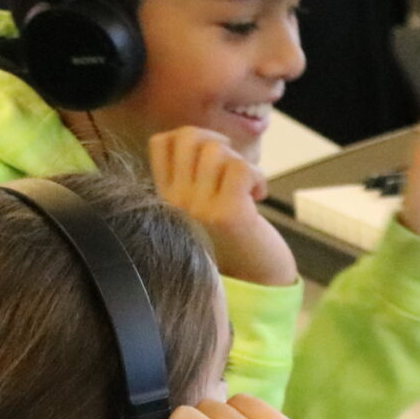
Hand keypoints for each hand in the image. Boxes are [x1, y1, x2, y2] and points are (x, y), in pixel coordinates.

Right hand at [149, 127, 297, 287]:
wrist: (256, 282)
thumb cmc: (235, 238)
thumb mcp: (202, 203)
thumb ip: (194, 174)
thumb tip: (206, 137)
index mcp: (165, 197)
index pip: (161, 141)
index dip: (192, 138)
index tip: (212, 160)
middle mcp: (174, 202)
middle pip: (189, 136)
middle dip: (219, 142)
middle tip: (232, 168)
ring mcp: (197, 209)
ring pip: (216, 149)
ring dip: (240, 161)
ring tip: (247, 187)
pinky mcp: (226, 215)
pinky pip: (240, 167)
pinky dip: (257, 176)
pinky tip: (258, 196)